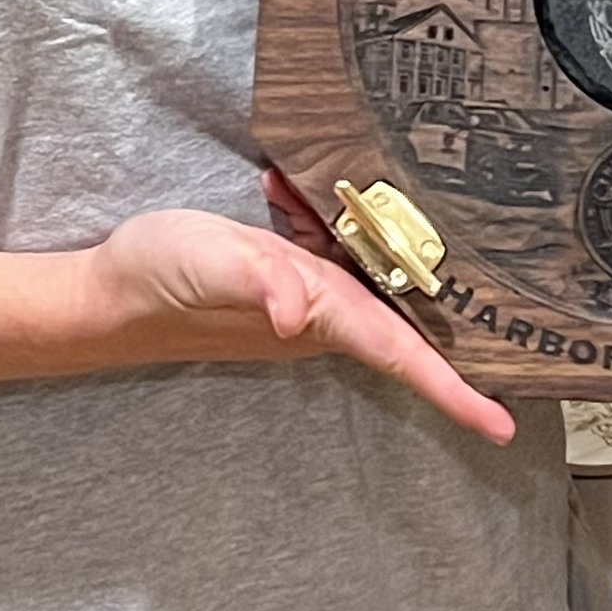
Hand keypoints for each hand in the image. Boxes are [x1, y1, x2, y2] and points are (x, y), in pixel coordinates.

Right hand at [84, 206, 514, 441]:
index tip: (501, 424)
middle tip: (502, 308)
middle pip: (406, 321)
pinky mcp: (283, 270)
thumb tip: (293, 309)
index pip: (401, 354)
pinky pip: (327, 242)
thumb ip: (256, 280)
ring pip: (370, 271)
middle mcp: (322, 311)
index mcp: (319, 314)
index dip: (454, 390)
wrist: (109, 290)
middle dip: (450, 313)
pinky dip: (319, 209)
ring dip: (378, 234)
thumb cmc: (160, 280)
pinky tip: (287, 186)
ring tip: (357, 208)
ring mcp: (304, 294)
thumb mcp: (211, 267)